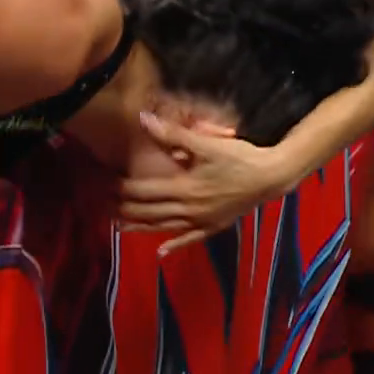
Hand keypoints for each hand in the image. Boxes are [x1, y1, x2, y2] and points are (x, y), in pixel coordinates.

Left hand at [118, 113, 294, 255]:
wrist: (271, 176)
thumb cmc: (239, 157)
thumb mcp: (206, 143)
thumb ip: (173, 134)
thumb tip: (144, 120)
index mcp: (183, 188)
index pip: (143, 191)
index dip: (121, 188)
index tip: (103, 183)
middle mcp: (188, 209)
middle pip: (149, 211)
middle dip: (124, 208)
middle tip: (102, 205)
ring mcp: (201, 221)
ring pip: (164, 227)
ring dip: (140, 227)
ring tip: (119, 227)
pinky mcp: (214, 226)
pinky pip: (190, 239)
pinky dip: (174, 246)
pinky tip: (161, 253)